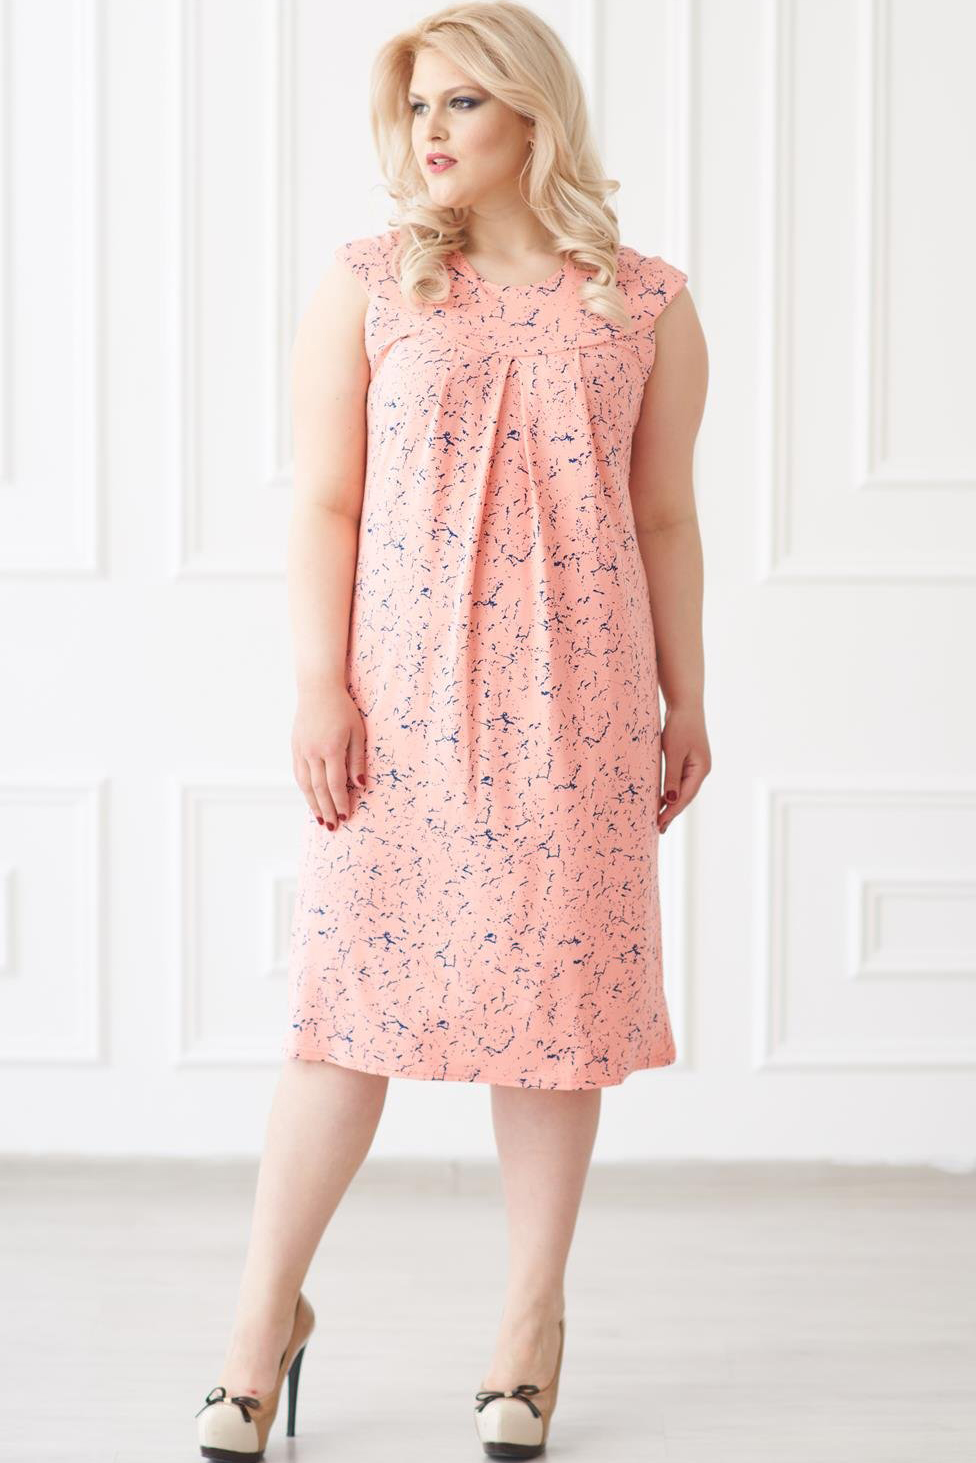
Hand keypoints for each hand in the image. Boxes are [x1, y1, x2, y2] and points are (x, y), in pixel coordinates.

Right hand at [291, 685, 366, 830]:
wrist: (318, 690)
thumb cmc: (343, 709)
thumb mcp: (357, 733)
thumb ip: (357, 760)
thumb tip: (359, 786)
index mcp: (331, 749)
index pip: (336, 784)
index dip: (341, 803)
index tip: (346, 816)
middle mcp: (313, 753)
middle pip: (319, 789)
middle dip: (327, 810)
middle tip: (333, 828)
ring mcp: (301, 751)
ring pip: (305, 785)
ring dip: (313, 805)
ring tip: (320, 820)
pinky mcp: (295, 748)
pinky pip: (298, 774)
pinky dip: (304, 790)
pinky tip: (310, 799)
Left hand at [658, 702, 710, 832]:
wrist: (685, 704)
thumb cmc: (680, 726)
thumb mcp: (673, 752)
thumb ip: (672, 777)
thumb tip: (671, 800)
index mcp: (701, 769)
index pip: (685, 797)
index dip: (672, 812)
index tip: (659, 824)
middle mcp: (701, 770)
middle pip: (686, 796)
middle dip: (672, 812)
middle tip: (659, 829)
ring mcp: (696, 765)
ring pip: (683, 790)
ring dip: (672, 804)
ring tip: (660, 819)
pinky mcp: (689, 759)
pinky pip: (680, 781)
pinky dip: (672, 791)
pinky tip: (663, 799)